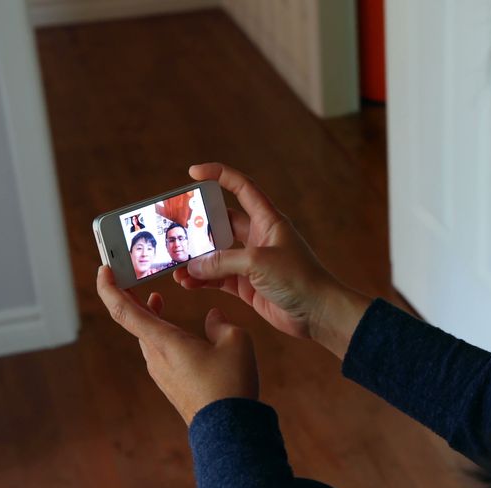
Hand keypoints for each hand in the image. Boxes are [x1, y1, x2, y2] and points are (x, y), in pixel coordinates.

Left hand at [96, 265, 258, 424]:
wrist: (228, 429)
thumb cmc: (230, 384)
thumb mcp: (235, 341)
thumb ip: (221, 323)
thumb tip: (213, 318)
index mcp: (165, 342)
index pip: (124, 310)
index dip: (109, 288)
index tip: (104, 270)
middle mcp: (156, 357)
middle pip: (134, 321)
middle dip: (131, 297)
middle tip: (134, 278)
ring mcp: (162, 373)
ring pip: (148, 337)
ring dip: (150, 317)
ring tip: (159, 301)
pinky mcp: (171, 385)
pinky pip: (160, 353)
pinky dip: (162, 335)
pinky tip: (182, 333)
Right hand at [174, 163, 371, 358]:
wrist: (318, 313)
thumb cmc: (299, 279)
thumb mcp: (258, 263)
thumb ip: (223, 261)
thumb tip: (192, 265)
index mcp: (268, 220)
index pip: (242, 188)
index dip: (219, 175)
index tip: (194, 172)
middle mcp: (258, 237)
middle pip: (221, 223)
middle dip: (197, 226)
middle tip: (172, 229)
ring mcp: (251, 262)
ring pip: (216, 254)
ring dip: (196, 258)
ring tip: (174, 263)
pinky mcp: (247, 285)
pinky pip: (218, 278)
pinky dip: (202, 279)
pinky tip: (186, 282)